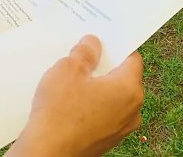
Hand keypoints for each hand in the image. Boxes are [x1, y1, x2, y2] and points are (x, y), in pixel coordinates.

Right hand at [12, 35, 143, 156]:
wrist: (50, 152)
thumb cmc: (60, 111)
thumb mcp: (68, 69)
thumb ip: (85, 52)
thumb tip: (93, 43)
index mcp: (129, 89)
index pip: (132, 58)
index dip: (117, 45)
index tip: (103, 38)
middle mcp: (132, 111)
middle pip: (123, 78)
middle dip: (104, 65)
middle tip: (83, 54)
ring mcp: (121, 128)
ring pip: (113, 97)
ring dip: (97, 85)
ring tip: (72, 78)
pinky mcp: (107, 139)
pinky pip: (105, 113)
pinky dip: (92, 103)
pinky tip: (71, 100)